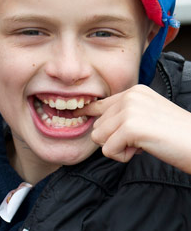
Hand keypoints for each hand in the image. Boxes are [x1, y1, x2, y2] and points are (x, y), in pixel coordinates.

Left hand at [74, 85, 190, 172]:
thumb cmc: (174, 134)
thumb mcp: (148, 115)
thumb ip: (125, 115)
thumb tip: (98, 125)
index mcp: (134, 92)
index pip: (100, 103)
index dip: (88, 113)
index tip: (74, 114)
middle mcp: (129, 96)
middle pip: (97, 125)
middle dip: (113, 140)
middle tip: (138, 142)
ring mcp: (130, 109)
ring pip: (99, 137)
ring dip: (117, 148)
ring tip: (141, 144)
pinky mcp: (131, 126)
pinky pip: (108, 149)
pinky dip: (123, 156)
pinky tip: (142, 149)